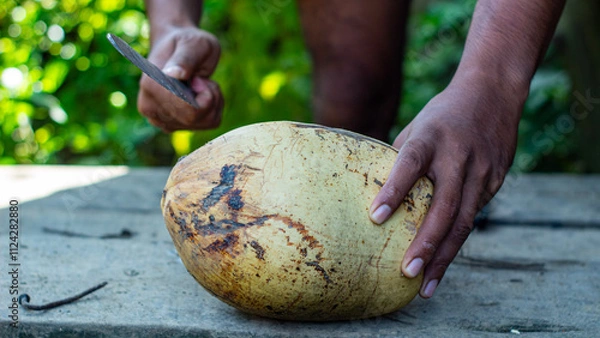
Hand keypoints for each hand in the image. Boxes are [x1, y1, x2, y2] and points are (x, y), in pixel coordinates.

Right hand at [137, 26, 222, 131]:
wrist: (176, 48)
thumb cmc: (186, 41)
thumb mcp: (194, 43)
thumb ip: (186, 58)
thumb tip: (175, 75)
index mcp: (151, 86)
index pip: (190, 111)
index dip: (205, 93)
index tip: (197, 77)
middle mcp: (150, 108)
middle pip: (196, 119)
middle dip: (210, 97)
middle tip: (200, 78)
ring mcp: (159, 120)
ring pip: (204, 122)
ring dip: (212, 102)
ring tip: (198, 83)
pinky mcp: (171, 126)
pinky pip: (206, 124)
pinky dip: (212, 108)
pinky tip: (200, 93)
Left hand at [369, 74, 525, 297]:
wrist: (493, 93)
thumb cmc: (442, 114)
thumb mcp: (417, 126)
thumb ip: (400, 158)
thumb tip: (373, 192)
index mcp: (431, 137)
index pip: (410, 164)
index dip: (393, 190)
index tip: (375, 217)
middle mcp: (458, 155)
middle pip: (443, 205)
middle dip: (425, 243)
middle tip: (406, 272)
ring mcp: (481, 170)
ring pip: (463, 220)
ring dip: (443, 257)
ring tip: (425, 285)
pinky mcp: (495, 181)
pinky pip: (473, 216)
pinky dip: (456, 242)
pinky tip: (441, 263)